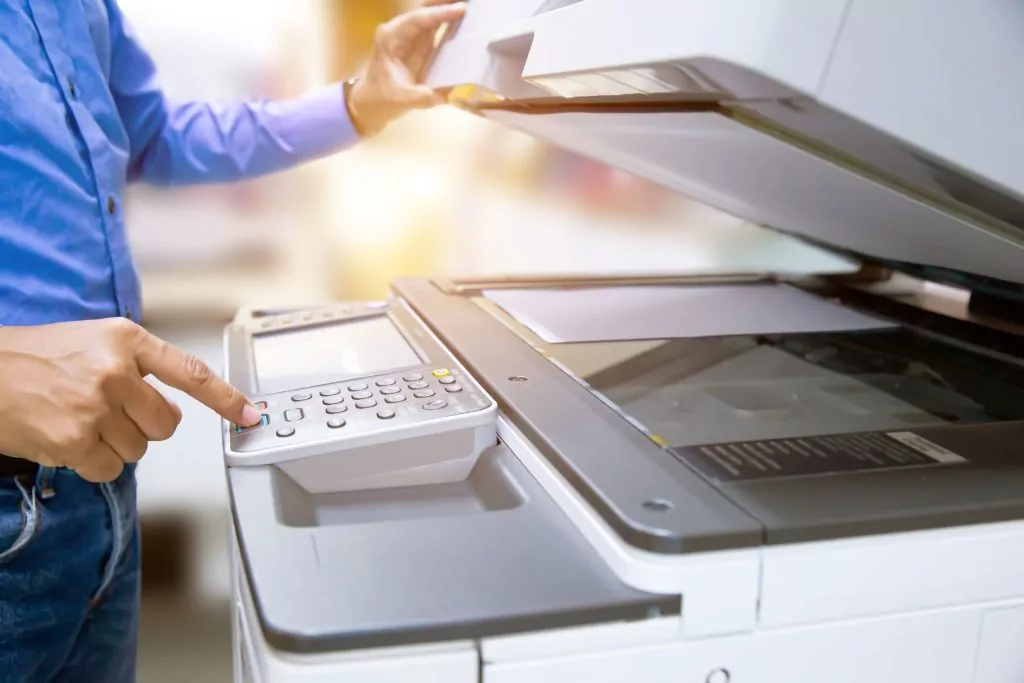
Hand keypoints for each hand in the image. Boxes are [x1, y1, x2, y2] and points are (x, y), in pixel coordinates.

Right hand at [0, 318, 259, 482]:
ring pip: (139, 449)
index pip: (190, 372)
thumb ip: (137, 363)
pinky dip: (93, 463)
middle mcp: (116, 371)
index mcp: (127, 340)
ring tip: (79, 419)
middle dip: (144, 426)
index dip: (225, 397)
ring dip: (114, 444)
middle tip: (109, 412)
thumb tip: (174, 398)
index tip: (250, 414)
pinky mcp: (75, 441)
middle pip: (167, 425)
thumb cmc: (36, 357)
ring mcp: (96, 407)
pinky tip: (68, 439)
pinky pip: (110, 469)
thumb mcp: (94, 340)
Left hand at [347, 0, 467, 135]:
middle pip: (424, 9)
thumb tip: (445, 95)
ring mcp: (410, 34)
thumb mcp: (401, 100)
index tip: (460, 9)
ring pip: (431, 12)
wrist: (372, 102)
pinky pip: (436, 24)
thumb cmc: (382, 98)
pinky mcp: (420, 41)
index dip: (439, 14)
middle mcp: (400, 30)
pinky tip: (465, 14)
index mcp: (391, 38)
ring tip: (470, 3)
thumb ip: (422, 96)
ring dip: (448, 6)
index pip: (417, 20)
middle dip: (445, 2)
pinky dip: (450, 17)